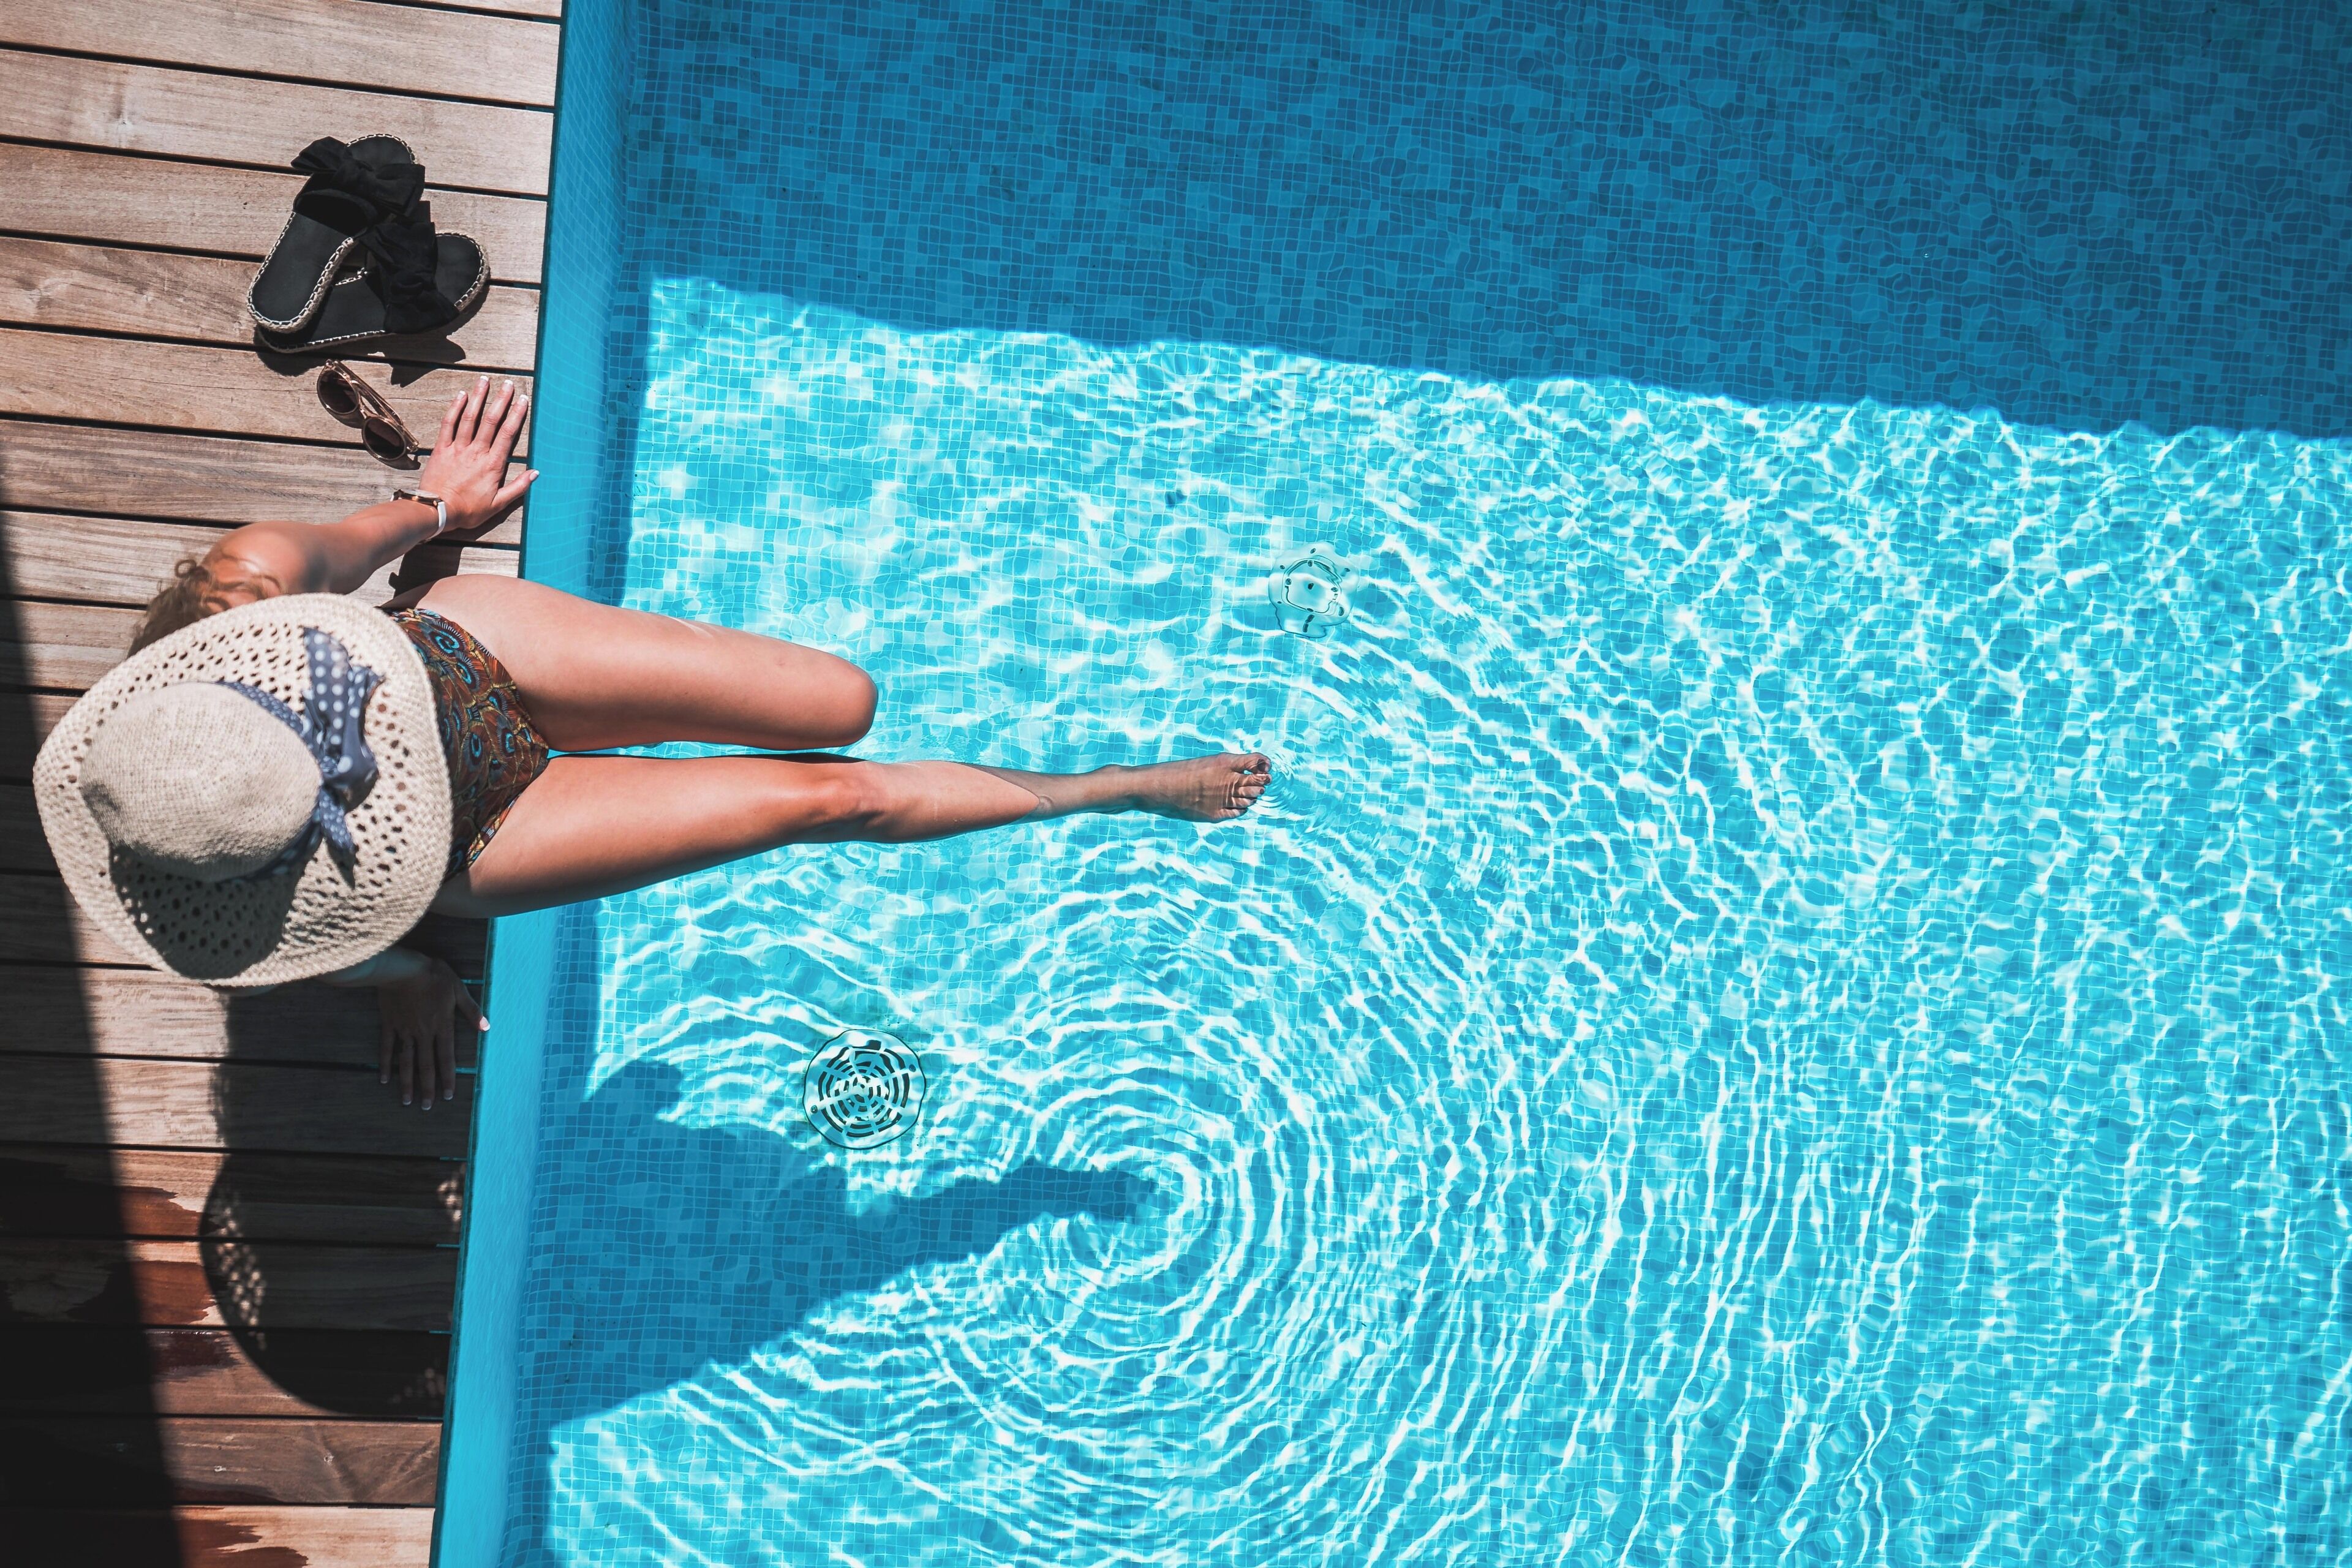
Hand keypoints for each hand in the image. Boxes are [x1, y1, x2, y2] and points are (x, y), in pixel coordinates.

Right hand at [375, 955, 485, 1109]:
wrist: (402, 969)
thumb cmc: (433, 976)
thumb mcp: (458, 990)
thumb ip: (471, 1010)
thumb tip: (486, 1027)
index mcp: (441, 1026)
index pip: (447, 1058)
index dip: (448, 1078)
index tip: (447, 1096)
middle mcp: (423, 1034)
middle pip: (426, 1066)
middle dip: (427, 1088)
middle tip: (426, 1108)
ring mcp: (404, 1031)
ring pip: (406, 1062)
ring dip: (407, 1083)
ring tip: (407, 1101)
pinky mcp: (389, 1025)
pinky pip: (387, 1048)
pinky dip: (386, 1064)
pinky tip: (383, 1079)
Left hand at [414, 374, 536, 535]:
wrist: (437, 510)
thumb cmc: (468, 510)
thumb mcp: (498, 505)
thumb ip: (518, 488)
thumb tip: (536, 473)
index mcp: (493, 464)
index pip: (508, 434)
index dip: (516, 415)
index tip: (523, 400)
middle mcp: (477, 451)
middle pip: (491, 420)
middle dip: (501, 400)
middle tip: (507, 384)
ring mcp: (458, 447)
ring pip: (470, 417)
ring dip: (479, 397)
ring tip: (485, 380)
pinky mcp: (442, 448)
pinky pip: (449, 424)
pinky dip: (455, 408)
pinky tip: (462, 395)